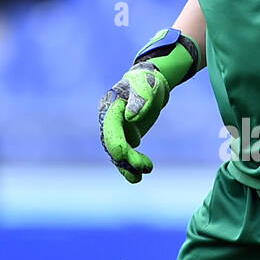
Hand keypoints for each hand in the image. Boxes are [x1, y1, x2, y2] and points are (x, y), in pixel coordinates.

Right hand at [98, 63, 168, 184]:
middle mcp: (109, 121)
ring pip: (118, 153)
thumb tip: (131, 118)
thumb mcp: (146, 86)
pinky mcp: (126, 137)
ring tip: (140, 177)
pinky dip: (131, 165)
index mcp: (110, 108)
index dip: (116, 143)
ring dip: (128, 166)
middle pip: (113, 144)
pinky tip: (139, 175)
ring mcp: (117, 131)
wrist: (150, 84)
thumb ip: (139, 100)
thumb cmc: (146, 82)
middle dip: (126, 158)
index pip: (110, 129)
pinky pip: (126, 154)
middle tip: (146, 168)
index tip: (125, 155)